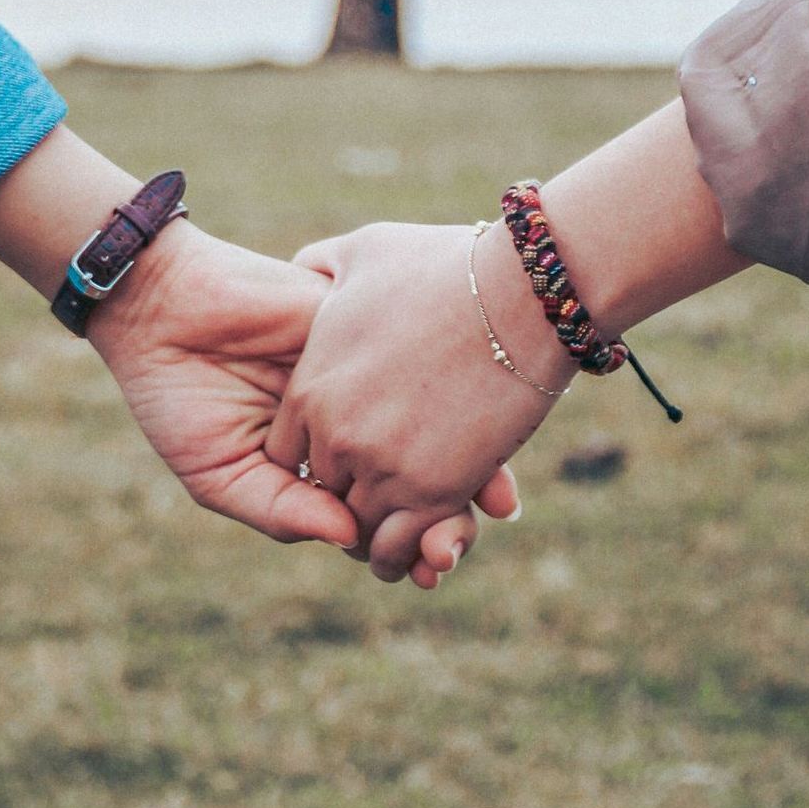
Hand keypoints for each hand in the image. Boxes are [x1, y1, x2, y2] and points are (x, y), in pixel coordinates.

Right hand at [90, 219, 494, 581]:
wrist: (163, 307)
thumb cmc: (178, 395)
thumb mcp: (220, 472)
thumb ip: (280, 508)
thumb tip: (350, 541)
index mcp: (319, 461)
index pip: (377, 510)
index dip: (408, 543)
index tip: (431, 571)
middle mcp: (354, 420)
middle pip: (419, 473)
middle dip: (447, 514)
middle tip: (457, 547)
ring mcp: (367, 375)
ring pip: (435, 424)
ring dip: (469, 465)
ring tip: (489, 506)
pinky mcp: (370, 330)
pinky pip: (424, 366)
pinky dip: (456, 399)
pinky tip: (475, 434)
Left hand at [269, 221, 572, 581]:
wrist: (521, 292)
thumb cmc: (446, 265)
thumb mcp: (364, 253)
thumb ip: (322, 266)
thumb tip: (304, 268)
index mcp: (311, 387)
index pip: (287, 453)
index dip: (315, 457)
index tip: (347, 452)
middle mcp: (336, 435)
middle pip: (322, 493)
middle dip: (347, 494)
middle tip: (377, 494)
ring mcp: (383, 467)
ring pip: (358, 529)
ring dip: (377, 533)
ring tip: (402, 528)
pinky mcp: (433, 492)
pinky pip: (400, 547)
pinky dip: (408, 554)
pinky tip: (427, 545)